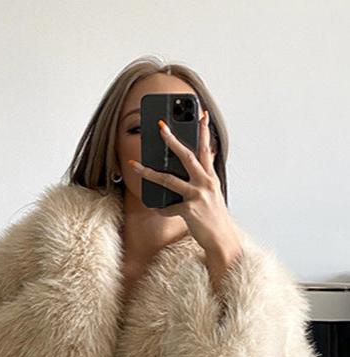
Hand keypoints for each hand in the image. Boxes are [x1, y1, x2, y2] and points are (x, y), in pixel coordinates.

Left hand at [128, 111, 242, 287]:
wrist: (222, 241)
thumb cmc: (215, 219)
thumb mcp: (215, 194)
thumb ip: (209, 174)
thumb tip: (207, 154)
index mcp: (211, 178)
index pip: (206, 149)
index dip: (204, 131)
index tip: (200, 114)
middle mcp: (205, 184)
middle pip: (186, 156)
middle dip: (172, 140)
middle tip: (161, 127)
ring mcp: (197, 196)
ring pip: (169, 179)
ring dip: (149, 172)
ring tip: (135, 166)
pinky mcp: (189, 210)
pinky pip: (168, 207)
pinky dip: (161, 208)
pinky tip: (156, 208)